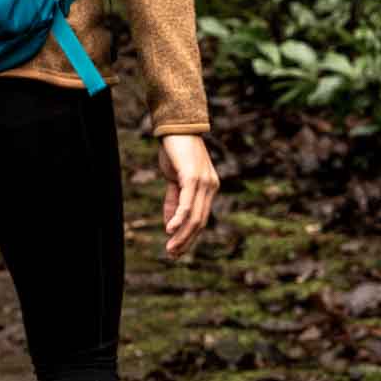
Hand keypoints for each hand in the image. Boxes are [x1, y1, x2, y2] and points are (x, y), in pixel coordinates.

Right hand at [157, 133, 218, 257]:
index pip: (201, 219)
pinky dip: (179, 218)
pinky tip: (169, 229)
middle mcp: (210, 187)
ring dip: (182, 235)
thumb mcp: (174, 178)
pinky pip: (187, 203)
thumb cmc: (175, 150)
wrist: (176, 125)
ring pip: (195, 216)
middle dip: (186, 241)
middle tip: (172, 254)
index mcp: (208, 188)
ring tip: (170, 248)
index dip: (189, 237)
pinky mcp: (193, 176)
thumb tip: (170, 222)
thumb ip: (174, 199)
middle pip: (200, 222)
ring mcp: (204, 182)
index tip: (176, 251)